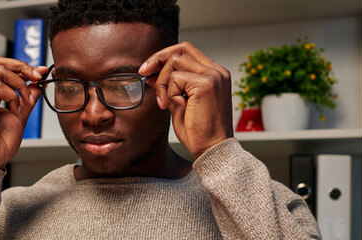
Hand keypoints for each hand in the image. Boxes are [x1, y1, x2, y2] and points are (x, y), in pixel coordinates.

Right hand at [0, 57, 48, 168]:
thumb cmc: (0, 143)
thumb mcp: (20, 115)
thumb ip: (27, 98)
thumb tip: (37, 83)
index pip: (0, 67)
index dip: (21, 66)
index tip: (39, 72)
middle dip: (21, 67)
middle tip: (36, 78)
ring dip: (19, 84)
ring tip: (25, 101)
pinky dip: (12, 96)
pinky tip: (14, 109)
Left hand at [138, 41, 233, 158]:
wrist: (212, 150)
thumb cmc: (198, 132)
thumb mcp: (179, 103)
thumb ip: (169, 87)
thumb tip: (151, 74)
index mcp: (215, 74)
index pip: (187, 51)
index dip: (165, 57)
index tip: (148, 70)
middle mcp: (217, 71)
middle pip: (182, 49)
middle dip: (158, 58)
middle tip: (144, 74)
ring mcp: (213, 76)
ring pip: (175, 61)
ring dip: (163, 82)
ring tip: (165, 103)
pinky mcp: (206, 84)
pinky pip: (175, 78)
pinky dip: (168, 92)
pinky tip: (175, 106)